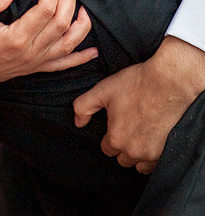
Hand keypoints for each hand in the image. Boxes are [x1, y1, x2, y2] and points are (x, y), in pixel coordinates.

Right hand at [0, 0, 97, 95]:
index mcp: (16, 38)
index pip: (46, 9)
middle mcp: (30, 52)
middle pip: (62, 23)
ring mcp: (34, 62)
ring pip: (69, 43)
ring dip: (80, 24)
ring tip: (82, 7)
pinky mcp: (33, 68)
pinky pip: (63, 64)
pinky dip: (80, 58)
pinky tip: (92, 51)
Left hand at [74, 35, 204, 173]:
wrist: (169, 82)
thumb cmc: (135, 84)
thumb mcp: (101, 91)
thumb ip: (83, 107)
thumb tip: (78, 123)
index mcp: (116, 138)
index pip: (106, 149)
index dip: (109, 137)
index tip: (116, 126)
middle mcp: (133, 150)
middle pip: (122, 158)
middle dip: (122, 147)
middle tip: (128, 129)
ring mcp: (152, 153)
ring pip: (139, 164)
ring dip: (137, 154)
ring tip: (139, 136)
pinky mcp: (168, 151)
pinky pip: (155, 164)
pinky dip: (151, 156)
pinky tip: (152, 140)